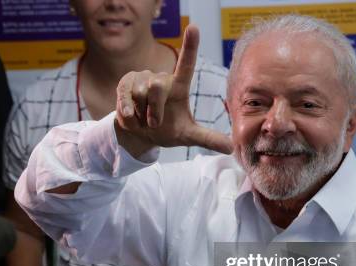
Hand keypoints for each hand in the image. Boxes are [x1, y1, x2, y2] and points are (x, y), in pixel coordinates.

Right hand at [115, 25, 231, 157]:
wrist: (140, 135)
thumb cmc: (167, 130)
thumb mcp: (187, 136)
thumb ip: (207, 139)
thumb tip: (230, 147)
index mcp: (179, 86)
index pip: (186, 64)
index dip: (190, 46)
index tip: (194, 27)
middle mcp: (161, 78)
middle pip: (156, 87)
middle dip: (154, 111)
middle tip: (155, 124)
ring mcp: (142, 79)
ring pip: (139, 94)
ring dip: (141, 114)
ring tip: (143, 118)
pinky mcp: (126, 83)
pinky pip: (125, 96)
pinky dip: (128, 111)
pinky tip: (130, 116)